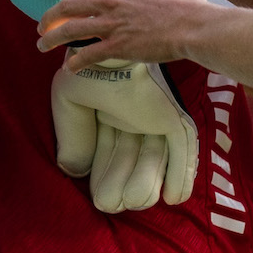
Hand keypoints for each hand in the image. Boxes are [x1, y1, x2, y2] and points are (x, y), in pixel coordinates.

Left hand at [39, 0, 217, 69]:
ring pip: (71, 28)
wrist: (195, 26)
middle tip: (43, 26)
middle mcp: (112, 1)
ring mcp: (113, 24)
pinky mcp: (119, 45)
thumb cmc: (187, 4)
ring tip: (42, 46)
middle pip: (69, 5)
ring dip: (52, 38)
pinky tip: (69, 68)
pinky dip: (75, 62)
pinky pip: (88, 54)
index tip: (65, 3)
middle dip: (51, 16)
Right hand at [50, 57, 198, 211]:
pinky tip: (175, 197)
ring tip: (134, 201)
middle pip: (133, 160)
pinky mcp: (171, 114)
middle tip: (110, 203)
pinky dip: (182, 174)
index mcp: (110, 116)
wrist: (103, 49)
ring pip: (156, 159)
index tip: (99, 197)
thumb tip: (74, 171)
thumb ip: (73, 140)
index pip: (109, 156)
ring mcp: (155, 117)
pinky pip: (182, 148)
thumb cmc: (84, 71)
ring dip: (148, 183)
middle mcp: (134, 119)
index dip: (105, 177)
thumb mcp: (70, 106)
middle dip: (122, 184)